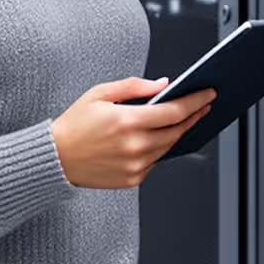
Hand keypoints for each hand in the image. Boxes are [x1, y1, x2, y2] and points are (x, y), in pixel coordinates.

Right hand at [50, 78, 219, 188]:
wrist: (55, 158)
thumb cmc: (74, 124)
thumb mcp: (100, 94)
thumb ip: (134, 86)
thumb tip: (163, 85)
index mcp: (126, 121)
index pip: (173, 111)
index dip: (195, 102)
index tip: (208, 94)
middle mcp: (134, 146)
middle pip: (177, 130)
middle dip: (193, 116)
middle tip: (204, 105)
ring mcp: (134, 165)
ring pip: (169, 147)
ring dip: (179, 132)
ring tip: (186, 119)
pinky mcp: (132, 179)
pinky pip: (155, 161)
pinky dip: (159, 148)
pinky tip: (160, 137)